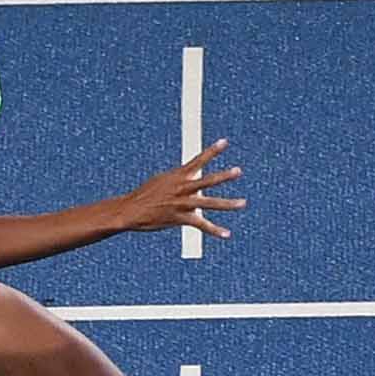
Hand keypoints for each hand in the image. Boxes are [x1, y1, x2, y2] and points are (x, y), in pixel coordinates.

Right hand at [121, 139, 241, 239]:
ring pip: (209, 203)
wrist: (132, 210)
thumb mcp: (161, 181)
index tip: (225, 142)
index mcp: (178, 176)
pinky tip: (227, 233)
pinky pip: (202, 225)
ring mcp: (183, 203)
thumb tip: (189, 175)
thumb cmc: (144, 196)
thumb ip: (178, 178)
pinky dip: (215, 230)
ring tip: (242, 203)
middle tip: (238, 171)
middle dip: (224, 176)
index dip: (212, 151)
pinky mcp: (181, 218)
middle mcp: (182, 188)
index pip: (198, 160)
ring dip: (227, 203)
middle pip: (208, 180)